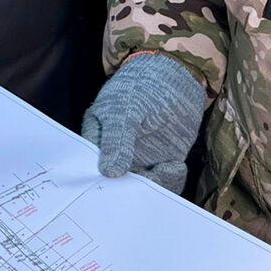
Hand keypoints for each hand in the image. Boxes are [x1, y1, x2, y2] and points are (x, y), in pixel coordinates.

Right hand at [83, 52, 205, 193]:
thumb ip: (116, 139)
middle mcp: (117, 157)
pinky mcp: (162, 162)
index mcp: (97, 143)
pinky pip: (164, 181)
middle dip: (130, 193)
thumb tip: (109, 173)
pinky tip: (177, 166)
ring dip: (154, 186)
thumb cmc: (139, 86)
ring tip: (167, 170)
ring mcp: (141, 161)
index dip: (102, 187)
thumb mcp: (123, 109)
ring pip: (143, 187)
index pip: (93, 173)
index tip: (114, 194)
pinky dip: (171, 179)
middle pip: (119, 186)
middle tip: (144, 190)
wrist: (173, 77)